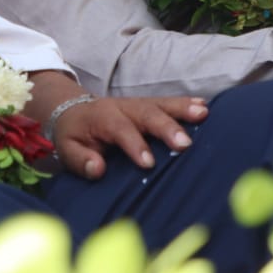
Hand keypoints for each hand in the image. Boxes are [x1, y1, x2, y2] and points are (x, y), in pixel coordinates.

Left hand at [53, 96, 208, 179]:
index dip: (134, 145)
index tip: (148, 164)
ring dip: (183, 109)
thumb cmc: (74, 134)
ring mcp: (138, 104)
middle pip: (147, 114)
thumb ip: (80, 160)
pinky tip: (205, 106)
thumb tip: (98, 169)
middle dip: (166, 127)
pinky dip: (187, 103)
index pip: (120, 130)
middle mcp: (124, 107)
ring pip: (162, 104)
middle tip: (184, 144)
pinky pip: (169, 102)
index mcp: (103, 118)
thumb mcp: (67, 149)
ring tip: (203, 113)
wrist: (74, 109)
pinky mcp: (149, 105)